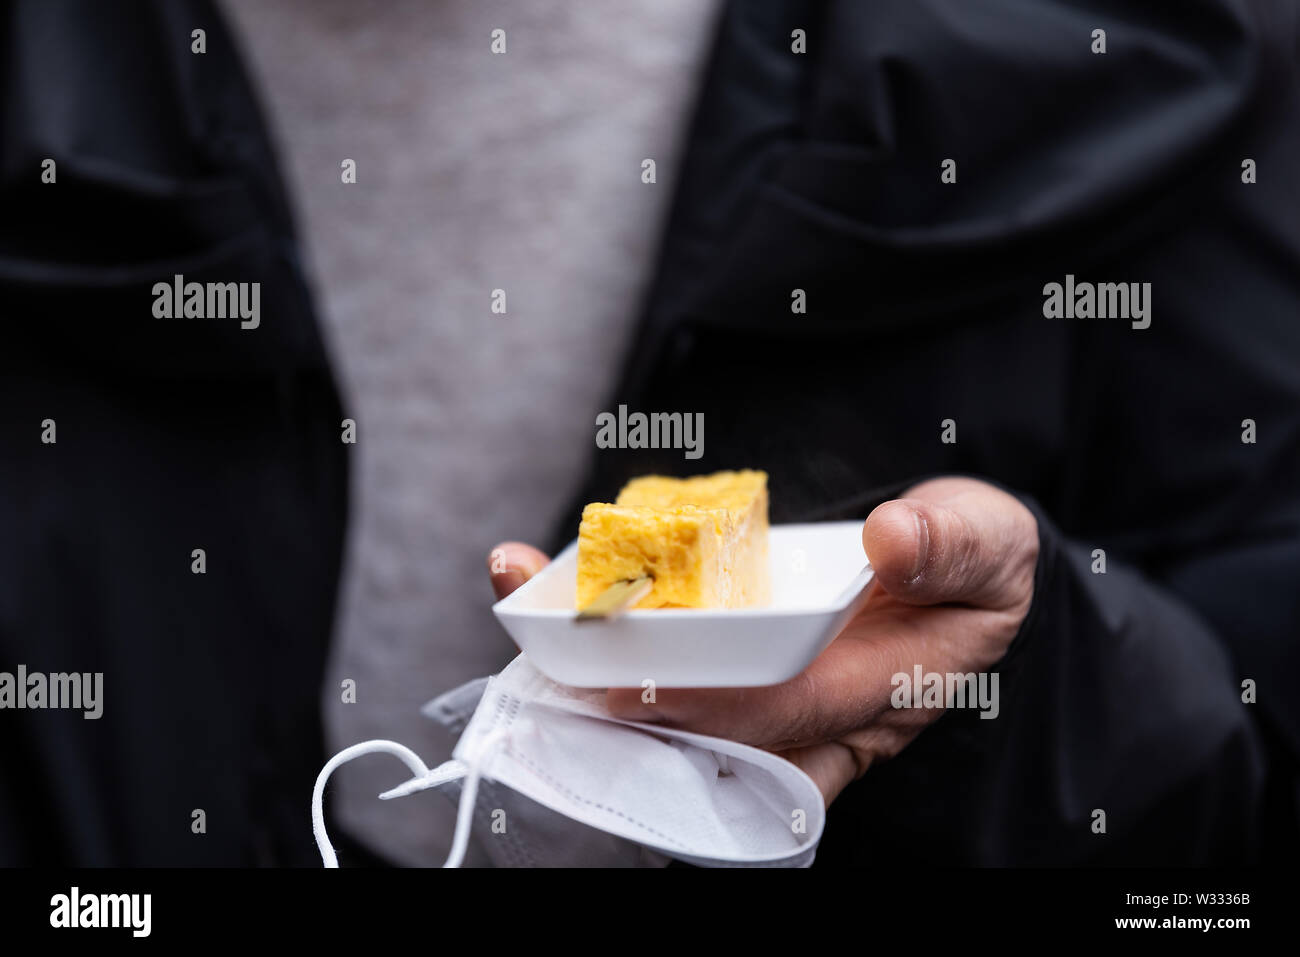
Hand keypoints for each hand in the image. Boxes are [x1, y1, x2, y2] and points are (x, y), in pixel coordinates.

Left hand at [487, 477, 1038, 806]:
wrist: (960, 567)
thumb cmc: (977, 560)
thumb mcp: (990, 543)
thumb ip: (955, 546)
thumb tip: (892, 541)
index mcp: (885, 688)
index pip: (791, 708)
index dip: (713, 701)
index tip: (636, 684)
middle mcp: (819, 714)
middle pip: (714, 732)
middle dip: (625, 705)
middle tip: (548, 659)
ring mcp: (777, 702)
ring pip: (681, 716)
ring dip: (598, 679)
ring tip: (528, 614)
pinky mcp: (745, 677)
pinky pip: (673, 682)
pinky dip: (609, 649)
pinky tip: (546, 598)